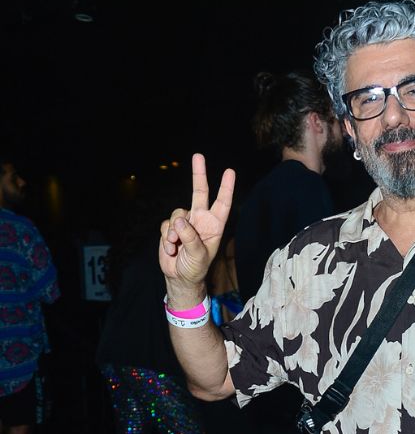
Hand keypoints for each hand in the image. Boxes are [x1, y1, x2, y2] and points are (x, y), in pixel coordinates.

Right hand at [159, 153, 235, 295]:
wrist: (179, 278)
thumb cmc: (195, 268)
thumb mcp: (198, 256)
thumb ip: (190, 238)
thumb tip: (180, 220)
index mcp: (214, 226)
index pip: (222, 203)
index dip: (226, 188)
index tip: (230, 172)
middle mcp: (200, 220)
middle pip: (199, 192)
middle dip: (198, 174)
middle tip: (198, 155)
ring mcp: (185, 223)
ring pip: (177, 214)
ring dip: (173, 231)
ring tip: (175, 246)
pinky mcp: (171, 228)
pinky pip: (165, 225)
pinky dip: (166, 238)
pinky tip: (170, 250)